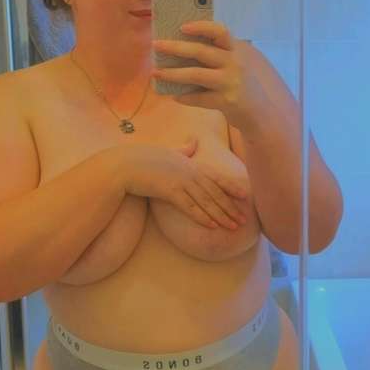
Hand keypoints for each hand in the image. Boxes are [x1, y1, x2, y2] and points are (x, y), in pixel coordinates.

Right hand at [123, 139, 248, 229]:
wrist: (124, 165)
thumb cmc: (143, 158)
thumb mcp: (167, 151)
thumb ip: (183, 149)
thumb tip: (193, 142)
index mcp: (190, 163)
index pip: (215, 176)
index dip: (231, 186)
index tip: (245, 195)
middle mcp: (189, 171)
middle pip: (215, 192)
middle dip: (230, 207)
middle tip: (244, 220)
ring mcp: (180, 181)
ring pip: (206, 201)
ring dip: (221, 216)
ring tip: (234, 227)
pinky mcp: (170, 191)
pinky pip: (190, 207)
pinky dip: (202, 217)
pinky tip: (213, 226)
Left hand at [151, 22, 265, 128]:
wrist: (267, 113)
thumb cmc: (253, 85)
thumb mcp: (246, 62)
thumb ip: (226, 54)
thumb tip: (191, 48)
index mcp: (238, 50)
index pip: (220, 32)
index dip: (201, 27)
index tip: (182, 27)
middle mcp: (235, 63)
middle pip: (200, 51)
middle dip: (175, 48)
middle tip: (156, 45)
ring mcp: (230, 82)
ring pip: (195, 75)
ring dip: (172, 74)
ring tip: (156, 73)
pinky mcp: (226, 101)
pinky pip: (199, 98)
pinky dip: (185, 97)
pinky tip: (175, 96)